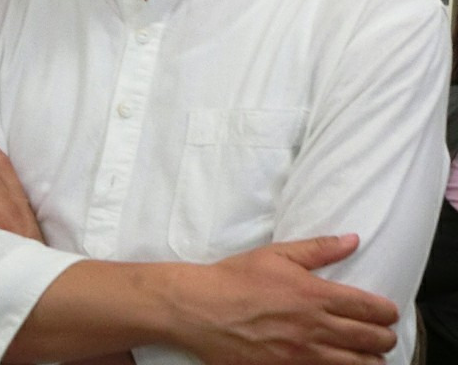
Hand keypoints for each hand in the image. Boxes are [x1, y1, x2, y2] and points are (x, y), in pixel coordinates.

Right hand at [6, 235, 396, 364]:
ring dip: (371, 361)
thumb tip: (352, 239)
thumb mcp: (277, 253)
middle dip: (385, 338)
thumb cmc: (236, 277)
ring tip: (372, 356)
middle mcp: (316, 329)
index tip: (389, 312)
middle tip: (385, 334)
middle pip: (371, 341)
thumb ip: (319, 249)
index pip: (369, 308)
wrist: (201, 309)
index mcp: (315, 295)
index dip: (386, 312)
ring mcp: (303, 356)